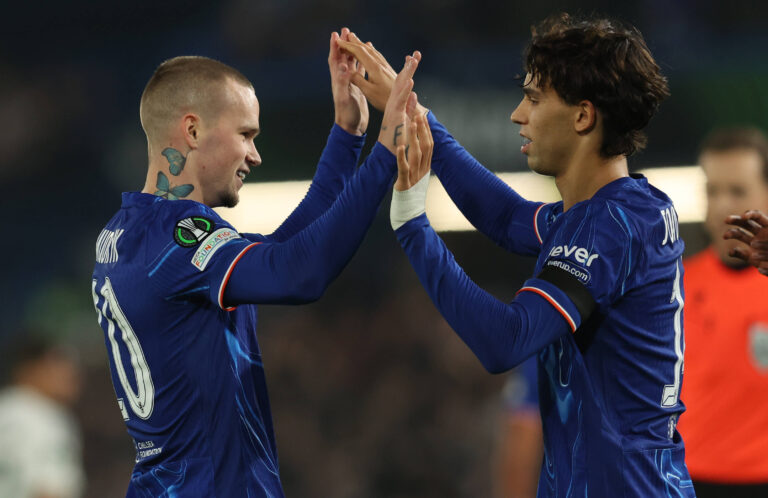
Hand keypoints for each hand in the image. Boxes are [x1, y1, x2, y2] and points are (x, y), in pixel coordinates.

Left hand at [329, 28, 368, 135]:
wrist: (352, 127)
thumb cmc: (347, 114)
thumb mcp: (345, 98)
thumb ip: (344, 82)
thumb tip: (344, 66)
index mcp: (338, 80)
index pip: (335, 59)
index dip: (335, 47)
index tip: (336, 34)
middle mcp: (343, 79)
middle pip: (342, 57)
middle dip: (344, 44)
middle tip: (346, 30)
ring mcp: (350, 83)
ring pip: (351, 62)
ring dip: (352, 51)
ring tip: (356, 39)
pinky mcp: (358, 87)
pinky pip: (360, 71)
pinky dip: (362, 62)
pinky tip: (366, 57)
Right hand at [338, 33, 428, 117]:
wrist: (404, 102)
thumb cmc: (385, 100)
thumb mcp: (369, 92)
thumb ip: (358, 80)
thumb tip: (348, 71)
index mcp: (374, 68)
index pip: (359, 52)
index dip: (347, 46)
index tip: (338, 41)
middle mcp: (380, 64)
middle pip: (366, 49)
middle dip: (354, 41)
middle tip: (345, 34)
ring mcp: (385, 66)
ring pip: (372, 51)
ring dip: (362, 44)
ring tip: (355, 40)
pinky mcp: (388, 70)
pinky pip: (377, 56)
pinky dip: (370, 50)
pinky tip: (371, 50)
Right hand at [378, 54, 419, 154]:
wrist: (386, 153)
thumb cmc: (395, 139)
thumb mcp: (404, 120)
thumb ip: (409, 107)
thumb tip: (414, 95)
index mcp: (396, 103)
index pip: (402, 83)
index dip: (407, 70)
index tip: (413, 58)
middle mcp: (394, 103)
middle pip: (400, 81)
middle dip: (408, 67)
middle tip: (415, 54)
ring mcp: (394, 108)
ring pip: (400, 87)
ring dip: (407, 73)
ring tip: (414, 60)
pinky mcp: (395, 115)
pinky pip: (400, 101)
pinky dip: (404, 90)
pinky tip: (410, 81)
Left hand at [389, 113, 433, 229]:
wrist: (409, 214)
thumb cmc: (411, 194)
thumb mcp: (417, 176)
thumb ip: (418, 162)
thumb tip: (418, 148)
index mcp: (426, 167)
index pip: (430, 145)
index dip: (427, 129)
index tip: (423, 115)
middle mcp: (423, 170)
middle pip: (426, 146)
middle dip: (422, 129)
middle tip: (418, 113)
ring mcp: (415, 177)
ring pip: (417, 154)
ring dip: (414, 137)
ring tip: (410, 123)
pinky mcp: (405, 183)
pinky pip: (404, 168)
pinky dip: (401, 157)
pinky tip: (399, 147)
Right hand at [724, 210, 767, 274]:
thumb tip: (756, 239)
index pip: (758, 216)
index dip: (750, 214)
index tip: (743, 217)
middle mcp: (760, 234)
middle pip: (745, 223)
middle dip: (735, 220)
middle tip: (726, 220)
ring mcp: (754, 245)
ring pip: (739, 235)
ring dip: (731, 233)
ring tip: (725, 236)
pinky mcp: (750, 257)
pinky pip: (739, 253)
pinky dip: (733, 252)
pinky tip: (731, 252)